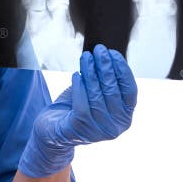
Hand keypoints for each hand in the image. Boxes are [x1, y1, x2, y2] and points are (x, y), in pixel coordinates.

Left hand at [19, 44, 136, 177]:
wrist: (53, 131)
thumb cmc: (76, 109)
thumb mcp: (96, 96)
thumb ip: (105, 82)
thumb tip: (107, 56)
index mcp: (124, 118)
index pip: (129, 91)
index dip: (122, 70)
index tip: (113, 53)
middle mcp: (115, 127)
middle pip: (112, 91)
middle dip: (105, 67)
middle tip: (99, 50)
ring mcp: (98, 131)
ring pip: (96, 95)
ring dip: (90, 73)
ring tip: (86, 57)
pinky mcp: (79, 130)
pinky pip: (81, 104)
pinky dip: (79, 87)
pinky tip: (75, 75)